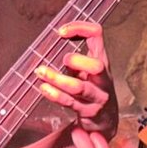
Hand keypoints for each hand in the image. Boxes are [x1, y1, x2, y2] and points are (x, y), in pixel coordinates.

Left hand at [36, 21, 116, 137]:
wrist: (106, 119)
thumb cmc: (92, 88)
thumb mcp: (87, 69)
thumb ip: (75, 59)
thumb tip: (54, 44)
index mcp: (102, 59)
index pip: (97, 34)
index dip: (80, 28)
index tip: (60, 32)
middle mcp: (103, 77)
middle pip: (96, 66)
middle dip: (77, 61)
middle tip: (63, 60)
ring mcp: (98, 96)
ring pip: (79, 87)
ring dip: (57, 79)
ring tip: (40, 72)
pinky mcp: (89, 112)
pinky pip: (70, 102)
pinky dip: (55, 95)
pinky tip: (43, 88)